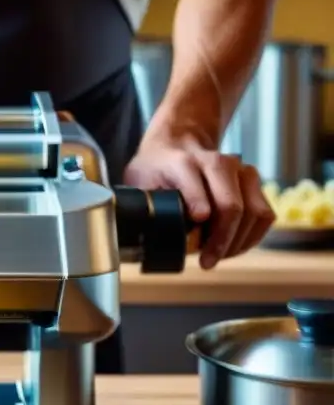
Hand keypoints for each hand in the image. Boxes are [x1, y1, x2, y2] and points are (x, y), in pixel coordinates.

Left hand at [122, 132, 274, 269]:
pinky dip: (251, 236)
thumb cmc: (157, 169)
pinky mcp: (253, 180)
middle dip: (221, 239)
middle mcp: (215, 162)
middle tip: (207, 261)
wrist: (178, 143)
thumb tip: (145, 237)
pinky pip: (264, 213)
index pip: (194, 186)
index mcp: (182, 162)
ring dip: (238, 242)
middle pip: (230, 205)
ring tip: (218, 257)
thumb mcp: (139, 182)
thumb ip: (143, 206)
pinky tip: (233, 248)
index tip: (195, 229)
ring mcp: (239, 169)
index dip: (197, 206)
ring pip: (253, 211)